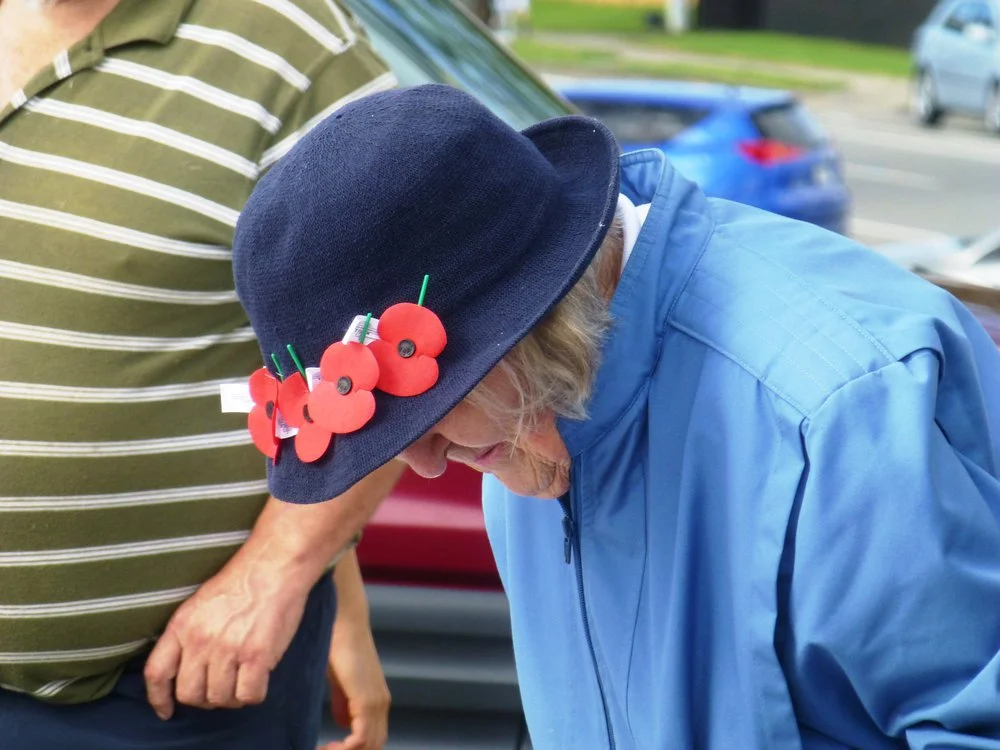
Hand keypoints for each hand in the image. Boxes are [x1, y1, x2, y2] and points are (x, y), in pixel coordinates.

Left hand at [143, 543, 313, 719]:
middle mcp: (200, 640)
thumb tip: (188, 666)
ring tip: (243, 680)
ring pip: (220, 699)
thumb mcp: (199, 603)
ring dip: (231, 697)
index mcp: (182, 625)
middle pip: (190, 694)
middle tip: (220, 687)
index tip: (166, 710)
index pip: (157, 673)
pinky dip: (253, 694)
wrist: (274, 564)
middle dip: (205, 698)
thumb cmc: (242, 581)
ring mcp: (228, 649)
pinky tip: (259, 679)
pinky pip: (248, 695)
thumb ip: (188, 634)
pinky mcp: (257, 655)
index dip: (159, 698)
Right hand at [319, 625, 389, 749]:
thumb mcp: (339, 680)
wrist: (344, 619)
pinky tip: (323, 746)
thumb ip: (342, 701)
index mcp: (376, 701)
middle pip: (373, 747)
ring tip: (320, 749)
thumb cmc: (337, 643)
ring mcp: (377, 703)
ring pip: (369, 747)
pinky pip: (360, 742)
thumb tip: (342, 723)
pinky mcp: (367, 701)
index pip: (371, 740)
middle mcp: (381, 705)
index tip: (324, 748)